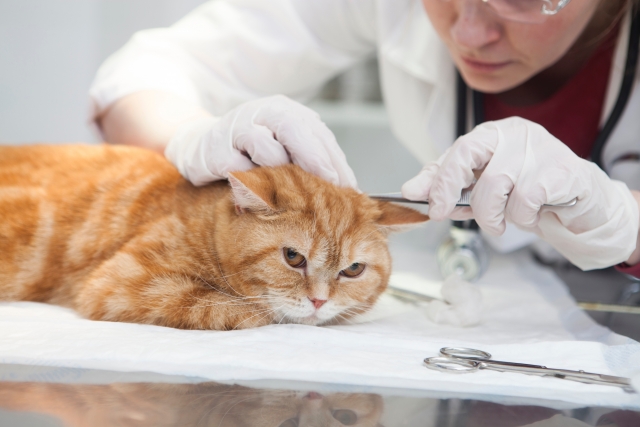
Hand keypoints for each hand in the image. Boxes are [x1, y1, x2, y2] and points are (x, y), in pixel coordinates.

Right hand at [164, 95, 356, 187]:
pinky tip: (255, 202)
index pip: (316, 133)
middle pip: (293, 130)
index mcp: (284, 111)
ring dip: (281, 179)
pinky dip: (253, 191)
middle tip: (330, 186)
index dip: (334, 160)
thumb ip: (309, 161)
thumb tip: (348, 189)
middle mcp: (261, 113)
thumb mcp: (281, 148)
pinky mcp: (216, 151)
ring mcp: (237, 129)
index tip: (349, 187)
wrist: (199, 145)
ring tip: (287, 198)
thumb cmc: (250, 151)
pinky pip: (241, 173)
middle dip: (314, 160)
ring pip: (268, 152)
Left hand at [401, 117, 638, 269]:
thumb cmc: (524, 191)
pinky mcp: (562, 170)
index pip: (458, 149)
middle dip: (452, 189)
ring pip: (496, 187)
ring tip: (504, 220)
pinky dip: (522, 218)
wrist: (577, 202)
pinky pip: (525, 201)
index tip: (430, 207)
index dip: (438, 179)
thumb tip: (409, 190)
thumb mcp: (480, 188)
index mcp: (493, 133)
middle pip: (469, 154)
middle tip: (446, 214)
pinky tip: (532, 214)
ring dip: (493, 215)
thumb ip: (447, 186)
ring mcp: (540, 148)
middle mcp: (515, 133)